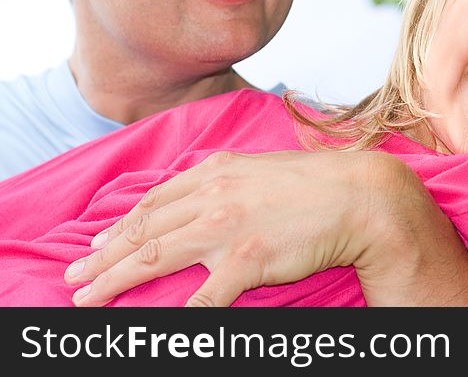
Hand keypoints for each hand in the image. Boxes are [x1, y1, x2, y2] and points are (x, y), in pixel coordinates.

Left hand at [64, 150, 467, 306]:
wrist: (361, 196)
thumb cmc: (319, 182)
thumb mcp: (265, 167)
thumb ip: (231, 176)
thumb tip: (206, 187)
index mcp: (219, 171)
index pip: (157, 200)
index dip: (123, 223)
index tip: (102, 239)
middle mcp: (214, 195)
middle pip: (145, 228)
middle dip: (104, 253)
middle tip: (75, 273)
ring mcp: (227, 228)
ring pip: (156, 257)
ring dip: (116, 280)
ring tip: (88, 296)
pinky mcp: (246, 260)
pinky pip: (202, 298)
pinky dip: (176, 317)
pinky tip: (156, 330)